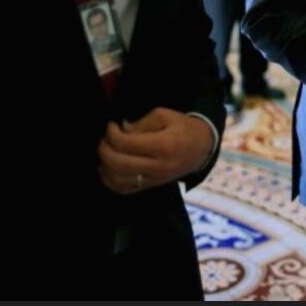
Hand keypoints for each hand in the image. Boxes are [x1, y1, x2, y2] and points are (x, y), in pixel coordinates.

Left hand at [98, 107, 215, 194]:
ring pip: (118, 179)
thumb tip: (122, 130)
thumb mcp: (165, 115)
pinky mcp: (152, 186)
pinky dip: (110, 181)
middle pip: (118, 163)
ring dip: (104, 166)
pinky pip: (124, 189)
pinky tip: (107, 169)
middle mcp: (158, 166)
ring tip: (105, 152)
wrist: (202, 148)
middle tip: (105, 139)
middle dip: (104, 149)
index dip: (112, 134)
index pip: (126, 143)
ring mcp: (155, 179)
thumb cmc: (183, 128)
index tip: (112, 125)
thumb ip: (142, 123)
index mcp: (163, 145)